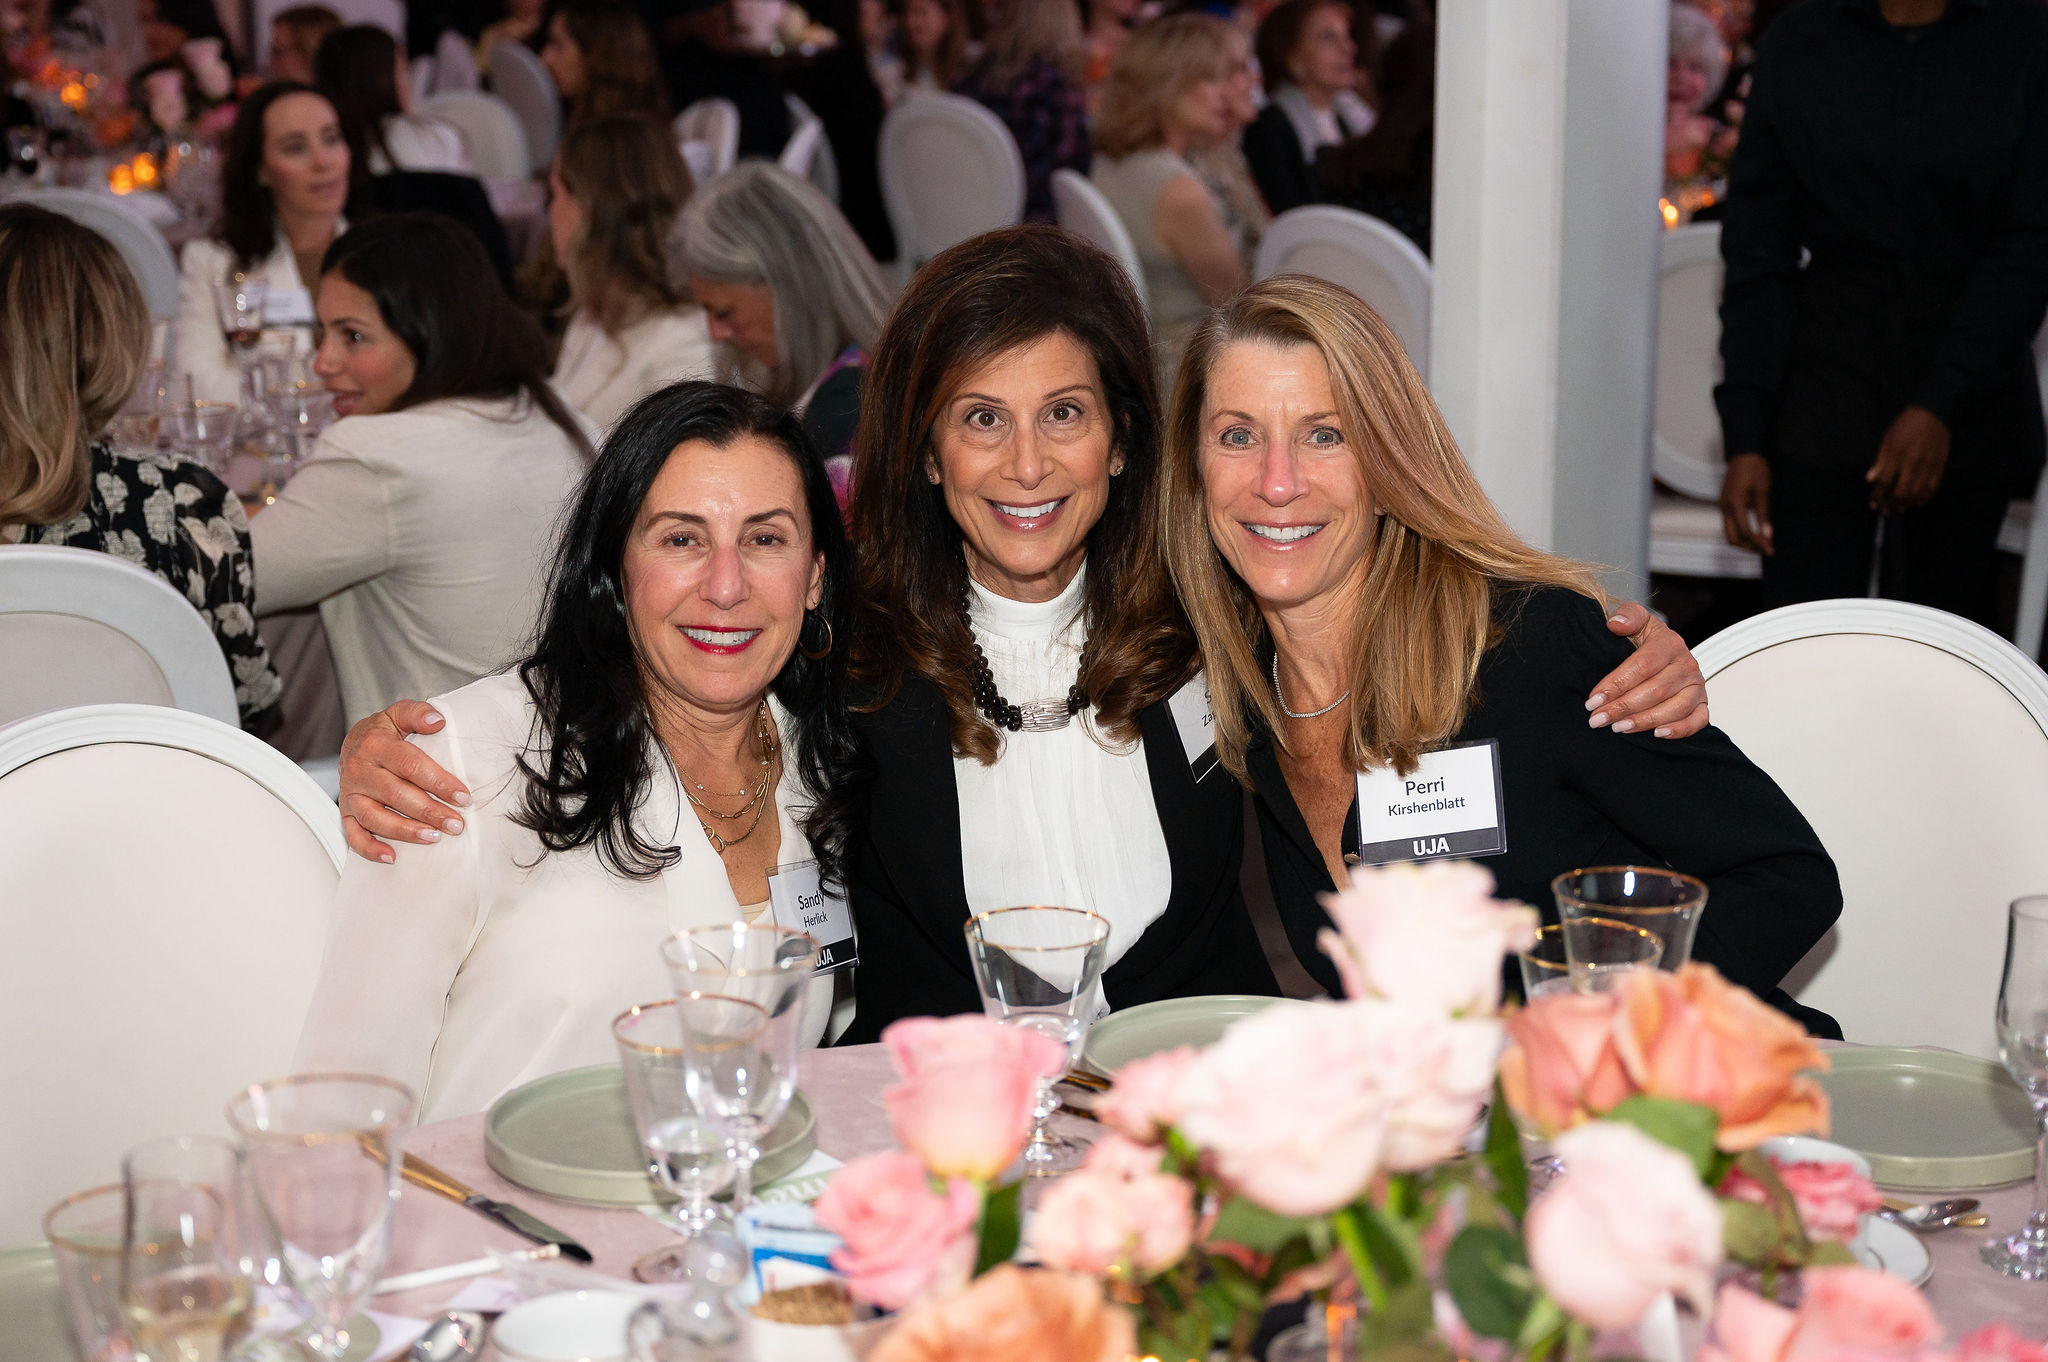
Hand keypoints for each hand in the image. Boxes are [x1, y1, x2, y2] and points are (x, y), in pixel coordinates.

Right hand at [338, 699, 470, 862]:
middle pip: (396, 794)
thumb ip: (417, 714)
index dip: (438, 782)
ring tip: (433, 838)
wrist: (353, 742)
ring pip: (375, 817)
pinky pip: (353, 834)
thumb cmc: (383, 732)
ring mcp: (351, 793)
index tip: (463, 796)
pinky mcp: (346, 811)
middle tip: (456, 824)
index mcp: (376, 744)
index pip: (410, 765)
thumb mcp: (399, 714)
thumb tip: (438, 720)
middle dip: (429, 811)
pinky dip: (370, 848)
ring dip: (405, 831)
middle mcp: (360, 770)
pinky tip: (392, 857)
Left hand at [1588, 602, 1708, 738]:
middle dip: (1623, 707)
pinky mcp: (1702, 703)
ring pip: (1675, 708)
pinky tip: (1657, 734)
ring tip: (1618, 728)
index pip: (1642, 666)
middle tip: (1597, 719)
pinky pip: (1698, 720)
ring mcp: (1696, 686)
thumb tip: (1615, 624)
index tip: (1593, 699)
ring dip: (1645, 721)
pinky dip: (1680, 729)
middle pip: (1656, 690)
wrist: (1662, 650)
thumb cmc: (1644, 638)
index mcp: (1669, 643)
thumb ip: (1627, 615)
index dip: (1616, 684)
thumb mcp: (1635, 619)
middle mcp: (1687, 665)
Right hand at [1719, 452, 1773, 554]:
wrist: (1744, 453)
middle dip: (1748, 547)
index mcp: (1735, 504)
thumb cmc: (1755, 469)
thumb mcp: (1763, 491)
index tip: (1771, 549)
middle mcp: (1725, 508)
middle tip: (1766, 549)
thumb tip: (1767, 535)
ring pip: (1729, 533)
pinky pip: (1730, 525)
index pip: (1746, 532)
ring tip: (1761, 543)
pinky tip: (1754, 532)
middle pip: (1732, 538)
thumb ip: (1763, 515)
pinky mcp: (1725, 504)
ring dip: (1744, 541)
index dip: (1759, 542)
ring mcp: (1723, 506)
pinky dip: (1741, 532)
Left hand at [1866, 406, 1949, 512]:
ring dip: (1908, 504)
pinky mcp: (1940, 465)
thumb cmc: (1906, 424)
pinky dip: (1925, 497)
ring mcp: (1928, 465)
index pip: (1884, 483)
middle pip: (1901, 492)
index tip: (1874, 504)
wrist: (1934, 411)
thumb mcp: (1887, 438)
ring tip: (1900, 508)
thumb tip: (1870, 479)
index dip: (1878, 496)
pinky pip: (1933, 487)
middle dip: (1892, 504)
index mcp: (1896, 455)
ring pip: (1918, 493)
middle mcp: (1912, 462)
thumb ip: (1880, 460)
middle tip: (1887, 510)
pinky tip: (1918, 502)